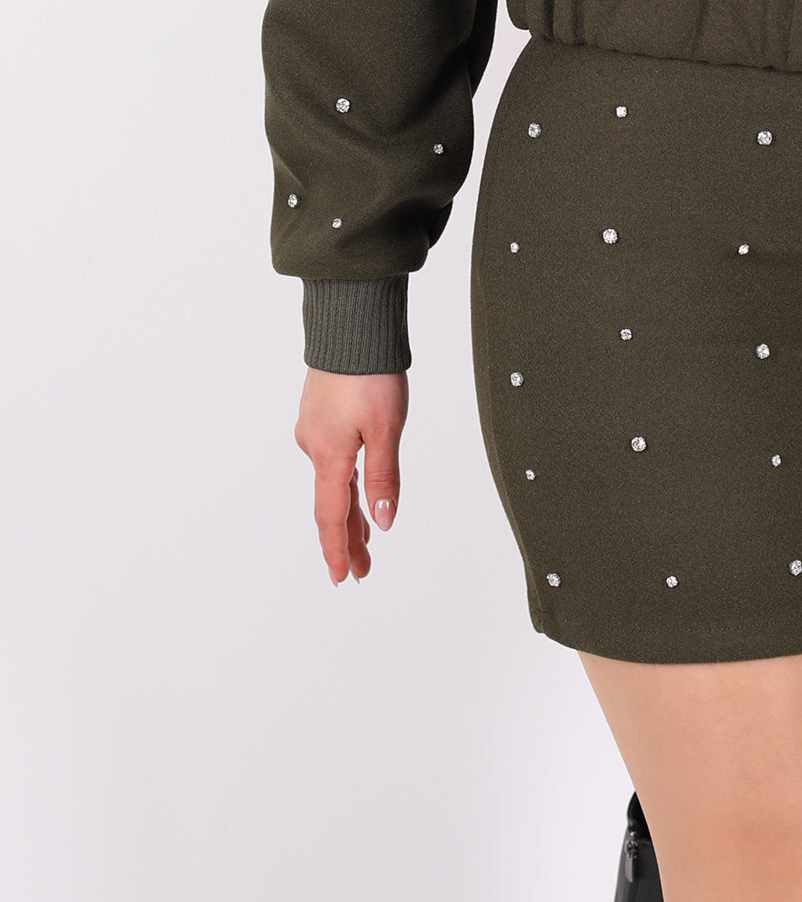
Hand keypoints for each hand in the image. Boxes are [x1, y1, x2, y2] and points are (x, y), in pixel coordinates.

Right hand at [294, 367, 409, 583]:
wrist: (351, 323)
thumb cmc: (370, 372)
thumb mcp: (386, 429)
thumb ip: (383, 478)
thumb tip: (384, 523)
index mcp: (329, 455)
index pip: (331, 517)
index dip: (338, 551)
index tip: (343, 578)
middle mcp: (314, 446)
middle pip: (331, 504)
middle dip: (348, 540)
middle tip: (360, 571)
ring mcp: (315, 429)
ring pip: (332, 482)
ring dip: (348, 512)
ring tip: (364, 541)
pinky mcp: (320, 413)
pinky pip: (331, 460)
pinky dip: (344, 483)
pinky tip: (353, 489)